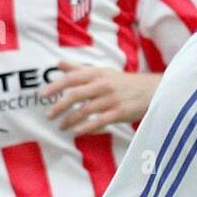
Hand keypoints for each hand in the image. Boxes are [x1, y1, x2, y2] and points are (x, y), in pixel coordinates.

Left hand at [45, 61, 160, 131]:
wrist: (152, 91)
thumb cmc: (123, 82)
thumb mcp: (102, 72)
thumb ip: (79, 69)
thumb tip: (58, 64)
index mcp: (97, 73)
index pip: (72, 78)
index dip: (56, 85)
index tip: (44, 95)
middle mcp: (103, 85)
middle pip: (76, 95)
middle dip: (59, 106)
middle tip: (49, 115)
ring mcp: (112, 99)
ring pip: (85, 110)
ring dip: (70, 120)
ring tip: (61, 126)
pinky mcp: (120, 113)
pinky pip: (99, 121)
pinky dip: (86, 127)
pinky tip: (77, 132)